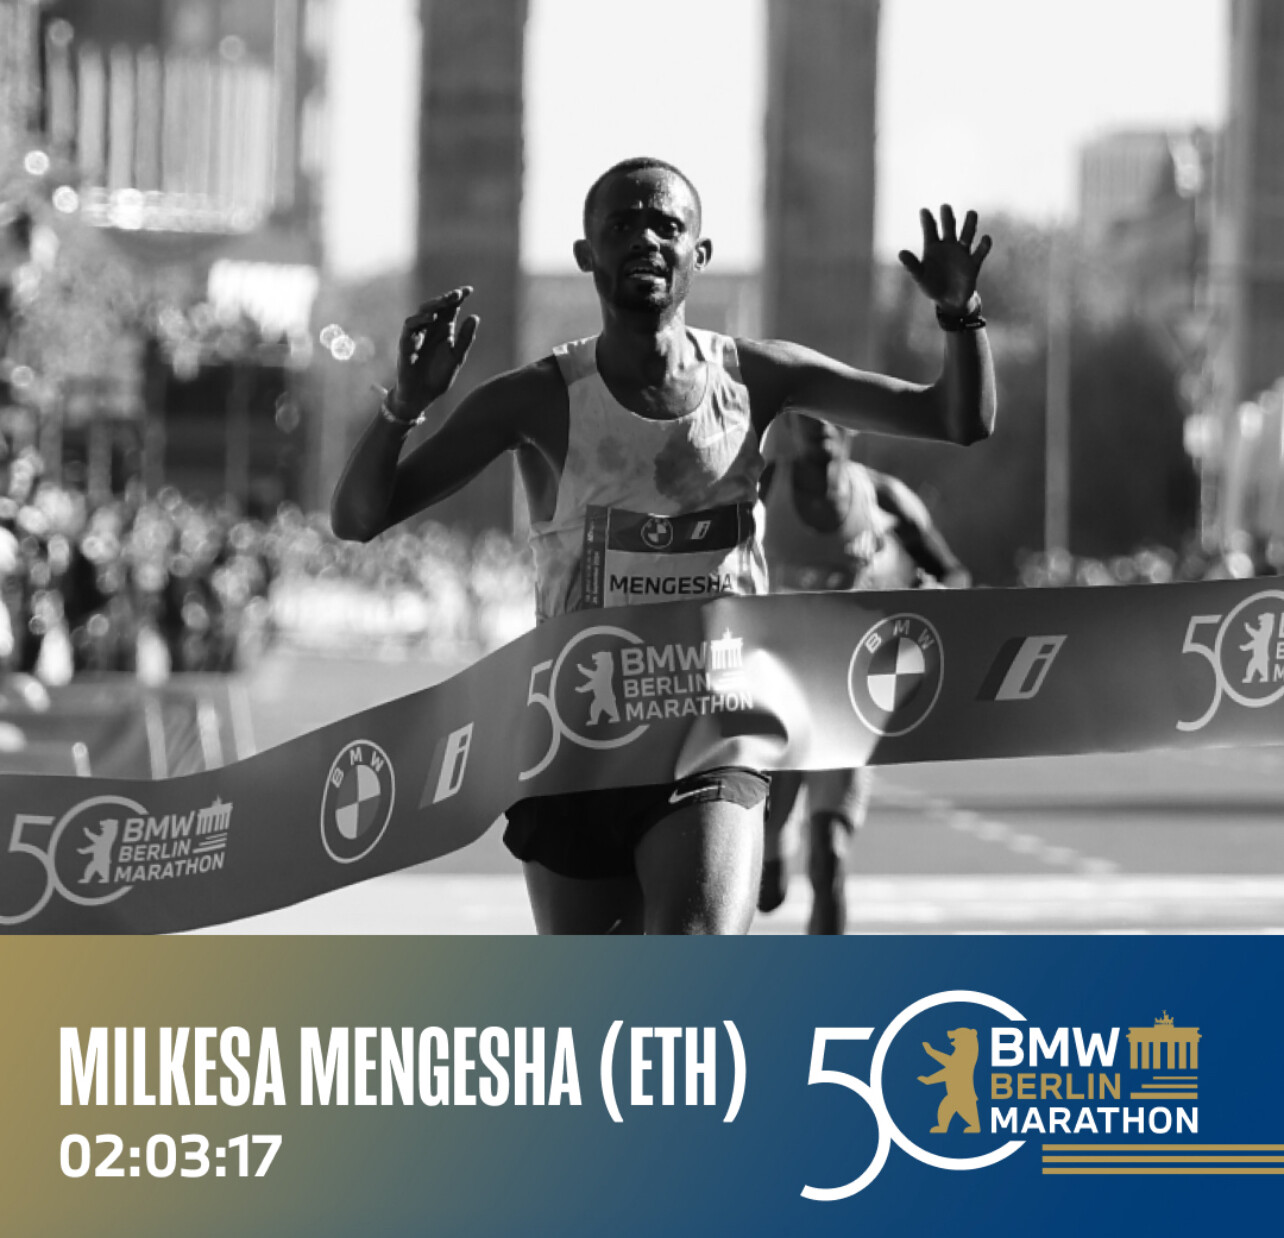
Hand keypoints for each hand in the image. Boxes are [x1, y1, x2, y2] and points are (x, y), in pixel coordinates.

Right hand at [391, 287, 479, 414]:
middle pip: (436, 307)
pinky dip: (418, 323)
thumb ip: (465, 338)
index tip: (468, 290)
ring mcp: (416, 335)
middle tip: (457, 294)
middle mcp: (429, 329)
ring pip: (421, 314)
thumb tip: (475, 317)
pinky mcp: (405, 345)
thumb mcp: (456, 357)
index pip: (450, 309)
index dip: (458, 298)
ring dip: (432, 307)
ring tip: (443, 304)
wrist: (422, 395)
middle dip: (446, 299)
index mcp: (444, 330)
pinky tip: (430, 320)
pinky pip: (409, 329)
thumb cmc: (438, 376)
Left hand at [898, 207, 991, 312]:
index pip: (930, 231)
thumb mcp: (919, 277)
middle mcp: (948, 246)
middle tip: (945, 207)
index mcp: (933, 248)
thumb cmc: (932, 287)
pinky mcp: (973, 263)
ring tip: (971, 213)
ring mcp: (961, 253)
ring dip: (969, 224)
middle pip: (949, 228)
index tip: (923, 210)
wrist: (949, 301)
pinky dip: (984, 245)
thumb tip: (900, 253)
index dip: (927, 221)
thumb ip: (912, 265)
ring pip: (967, 234)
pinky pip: (980, 252)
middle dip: (947, 218)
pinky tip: (985, 238)